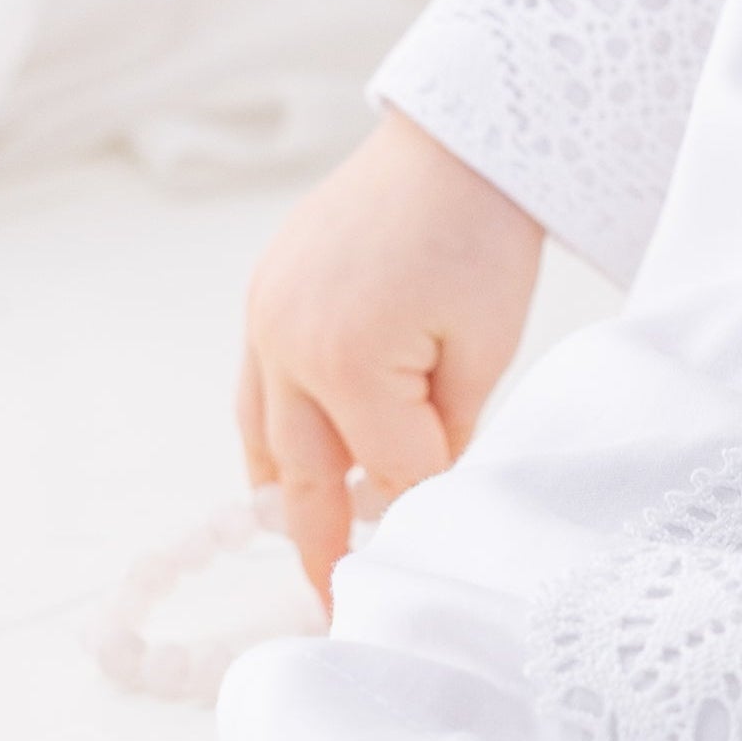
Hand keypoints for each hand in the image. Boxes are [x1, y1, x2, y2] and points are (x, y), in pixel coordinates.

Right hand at [237, 109, 544, 603]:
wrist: (456, 137)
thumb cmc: (485, 233)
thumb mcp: (483, 343)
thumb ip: (444, 427)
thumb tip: (412, 489)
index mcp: (344, 358)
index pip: (387, 468)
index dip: (421, 503)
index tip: (425, 558)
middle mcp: (285, 342)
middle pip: (304, 470)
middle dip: (322, 540)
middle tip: (330, 603)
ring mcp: (264, 314)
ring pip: (263, 435)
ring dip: (285, 492)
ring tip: (306, 548)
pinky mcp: (264, 291)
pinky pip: (256, 386)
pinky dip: (274, 432)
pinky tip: (290, 467)